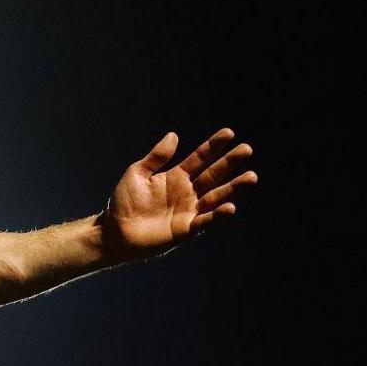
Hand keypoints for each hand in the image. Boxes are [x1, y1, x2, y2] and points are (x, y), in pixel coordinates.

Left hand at [99, 129, 255, 260]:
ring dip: (234, 187)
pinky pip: (205, 221)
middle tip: (247, 149)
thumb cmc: (123, 203)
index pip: (200, 158)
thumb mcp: (137, 174)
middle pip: (213, 174)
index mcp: (176, 176)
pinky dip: (217, 215)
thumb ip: (156, 157)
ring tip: (251, 176)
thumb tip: (174, 135)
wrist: (114, 232)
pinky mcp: (186, 229)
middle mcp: (187, 192)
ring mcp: (189, 210)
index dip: (213, 146)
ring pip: (216, 196)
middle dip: (230, 162)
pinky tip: (230, 206)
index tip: (229, 133)